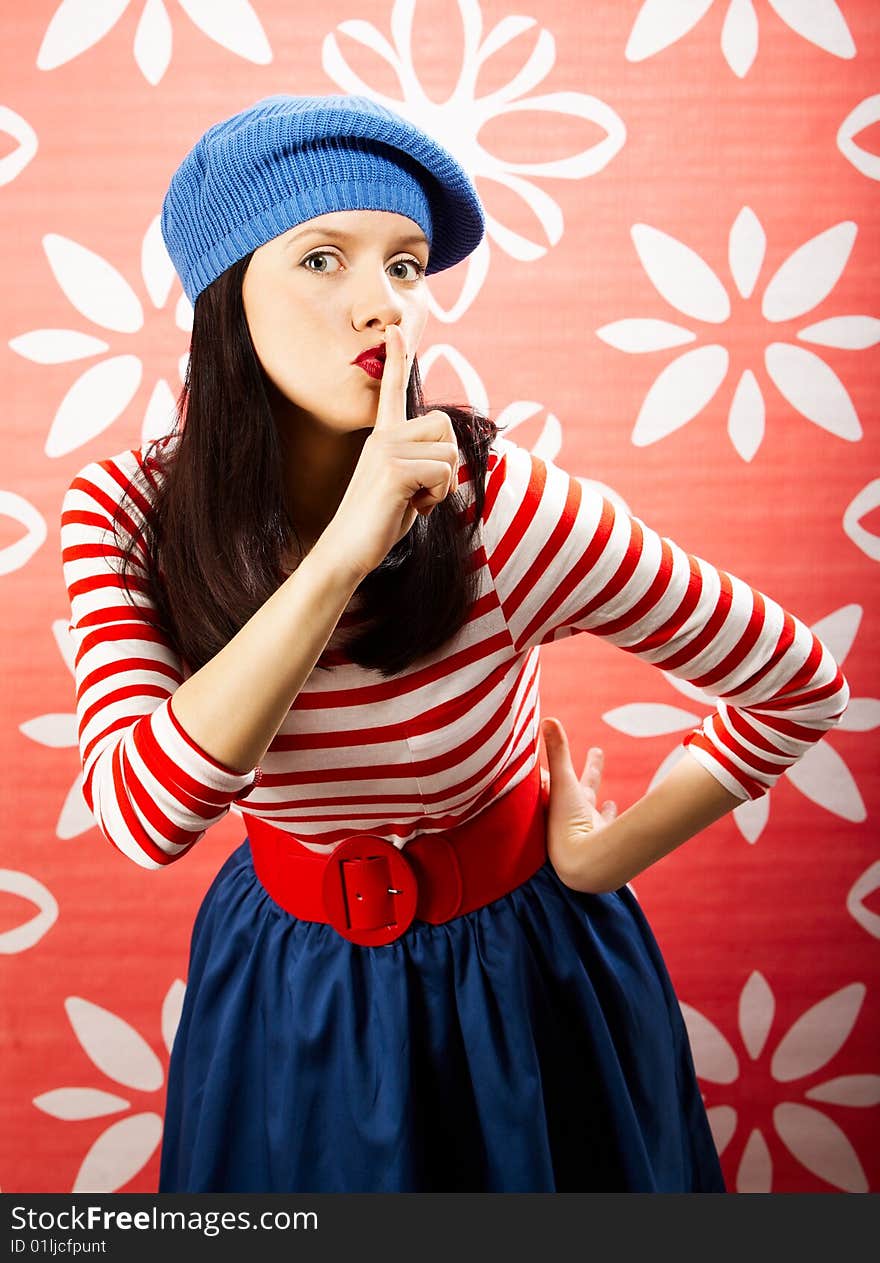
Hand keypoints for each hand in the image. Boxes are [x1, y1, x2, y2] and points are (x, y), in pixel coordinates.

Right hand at [320, 323, 459, 578]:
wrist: (346, 552)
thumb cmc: (377, 525)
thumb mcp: (405, 488)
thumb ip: (422, 466)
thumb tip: (446, 460)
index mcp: (383, 439)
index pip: (392, 393)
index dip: (397, 361)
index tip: (396, 331)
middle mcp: (383, 437)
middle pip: (444, 426)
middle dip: (446, 461)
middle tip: (422, 489)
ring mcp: (386, 451)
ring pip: (448, 453)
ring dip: (442, 485)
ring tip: (414, 501)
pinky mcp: (394, 470)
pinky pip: (444, 474)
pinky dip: (437, 497)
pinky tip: (412, 508)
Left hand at [540, 717, 617, 889]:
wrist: (583, 868)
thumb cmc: (566, 825)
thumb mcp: (563, 782)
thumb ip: (557, 751)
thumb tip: (547, 717)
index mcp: (553, 804)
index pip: (550, 780)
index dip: (550, 767)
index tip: (550, 747)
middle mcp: (567, 817)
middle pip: (576, 788)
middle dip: (586, 771)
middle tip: (596, 752)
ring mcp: (586, 828)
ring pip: (592, 806)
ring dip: (596, 795)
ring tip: (605, 793)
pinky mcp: (603, 839)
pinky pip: (606, 824)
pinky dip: (608, 814)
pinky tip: (612, 806)